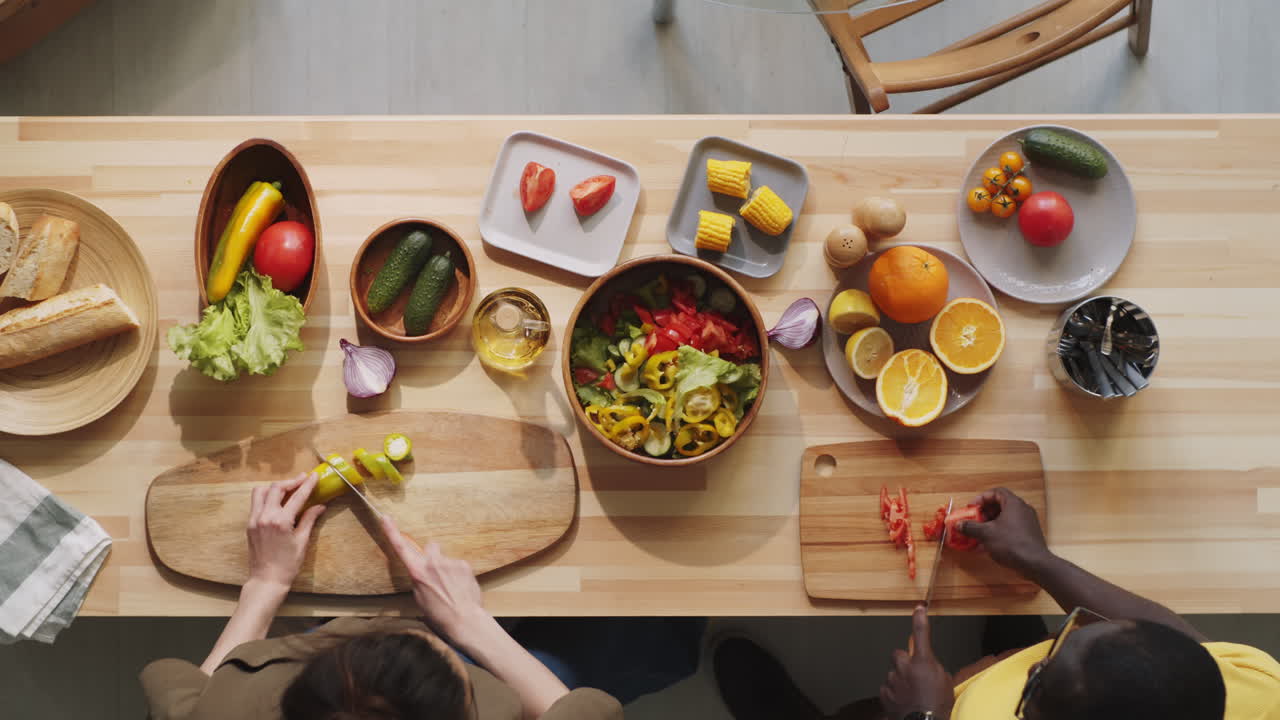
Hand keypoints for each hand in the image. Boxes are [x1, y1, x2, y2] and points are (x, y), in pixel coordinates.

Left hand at [246, 472, 324, 590]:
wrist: (266, 580)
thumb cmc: (288, 564)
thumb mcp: (302, 541)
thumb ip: (309, 520)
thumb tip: (320, 506)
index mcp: (281, 521)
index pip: (297, 497)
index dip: (307, 484)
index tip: (314, 475)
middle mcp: (265, 516)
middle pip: (276, 488)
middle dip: (291, 482)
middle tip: (302, 479)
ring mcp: (254, 519)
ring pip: (261, 492)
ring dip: (275, 487)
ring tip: (287, 489)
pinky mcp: (249, 524)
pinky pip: (256, 503)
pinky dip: (266, 497)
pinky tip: (276, 501)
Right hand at [380, 515, 486, 639]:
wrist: (464, 619)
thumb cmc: (438, 614)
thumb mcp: (419, 598)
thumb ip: (419, 579)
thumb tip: (421, 572)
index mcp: (417, 572)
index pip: (401, 548)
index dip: (392, 532)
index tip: (386, 517)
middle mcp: (433, 562)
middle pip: (431, 547)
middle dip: (433, 555)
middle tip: (437, 574)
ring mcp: (449, 562)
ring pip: (446, 559)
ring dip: (447, 568)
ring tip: (452, 587)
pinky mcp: (464, 564)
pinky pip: (458, 565)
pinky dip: (459, 574)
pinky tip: (461, 587)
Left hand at [880, 607, 954, 719]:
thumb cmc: (938, 705)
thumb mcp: (945, 681)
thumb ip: (933, 667)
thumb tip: (927, 665)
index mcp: (922, 662)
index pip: (921, 633)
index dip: (920, 619)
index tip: (919, 609)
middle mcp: (904, 667)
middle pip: (898, 654)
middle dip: (904, 661)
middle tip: (914, 674)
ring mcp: (893, 680)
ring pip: (893, 672)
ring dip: (900, 679)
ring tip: (912, 693)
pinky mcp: (885, 693)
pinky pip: (887, 687)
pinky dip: (894, 692)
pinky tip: (904, 700)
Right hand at [959, 487, 1051, 578]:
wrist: (1034, 563)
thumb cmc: (1010, 543)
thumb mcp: (986, 534)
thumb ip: (971, 527)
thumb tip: (959, 524)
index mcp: (1014, 504)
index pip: (996, 492)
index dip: (982, 498)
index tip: (972, 507)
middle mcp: (1023, 510)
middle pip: (1001, 505)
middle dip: (985, 513)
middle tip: (975, 521)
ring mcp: (1028, 522)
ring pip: (1005, 518)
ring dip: (990, 524)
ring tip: (980, 534)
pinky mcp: (1029, 534)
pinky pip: (1011, 528)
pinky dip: (999, 532)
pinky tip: (990, 544)